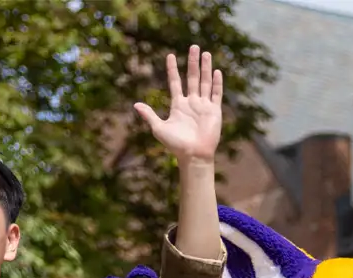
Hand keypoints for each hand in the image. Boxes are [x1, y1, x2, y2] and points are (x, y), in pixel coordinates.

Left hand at [134, 46, 223, 164]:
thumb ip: (149, 115)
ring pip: (205, 82)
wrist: (194, 155)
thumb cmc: (176, 144)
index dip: (172, 69)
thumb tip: (136, 105)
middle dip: (192, 62)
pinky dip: (217, 83)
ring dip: (206, 68)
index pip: (175, 82)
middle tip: (193, 47)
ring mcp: (204, 106)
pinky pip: (216, 94)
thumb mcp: (159, 128)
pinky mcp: (214, 111)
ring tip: (206, 53)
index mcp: (178, 104)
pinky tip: (217, 72)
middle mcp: (191, 102)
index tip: (170, 55)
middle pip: (192, 77)